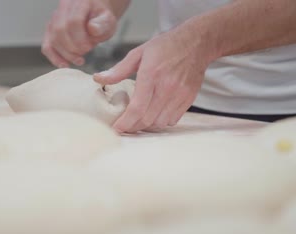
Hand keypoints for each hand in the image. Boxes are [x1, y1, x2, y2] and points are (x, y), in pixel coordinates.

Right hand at [42, 0, 117, 67]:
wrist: (95, 17)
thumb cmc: (101, 19)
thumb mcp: (108, 20)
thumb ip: (102, 24)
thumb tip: (92, 29)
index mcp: (78, 3)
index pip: (73, 21)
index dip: (80, 38)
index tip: (89, 47)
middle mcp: (63, 9)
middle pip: (60, 31)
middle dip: (73, 47)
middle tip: (85, 52)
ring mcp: (54, 20)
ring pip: (53, 39)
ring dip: (66, 54)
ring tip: (80, 59)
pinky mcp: (50, 32)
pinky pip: (47, 47)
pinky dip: (55, 58)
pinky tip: (65, 65)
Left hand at [94, 23, 215, 132]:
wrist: (197, 43)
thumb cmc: (166, 46)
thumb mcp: (139, 53)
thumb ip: (119, 70)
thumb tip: (99, 79)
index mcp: (151, 74)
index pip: (137, 108)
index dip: (125, 122)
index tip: (116, 128)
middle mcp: (167, 87)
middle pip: (147, 119)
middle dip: (133, 127)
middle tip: (124, 126)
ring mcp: (179, 94)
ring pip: (160, 123)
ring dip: (147, 126)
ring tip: (137, 121)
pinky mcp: (188, 99)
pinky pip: (172, 120)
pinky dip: (161, 122)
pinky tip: (154, 115)